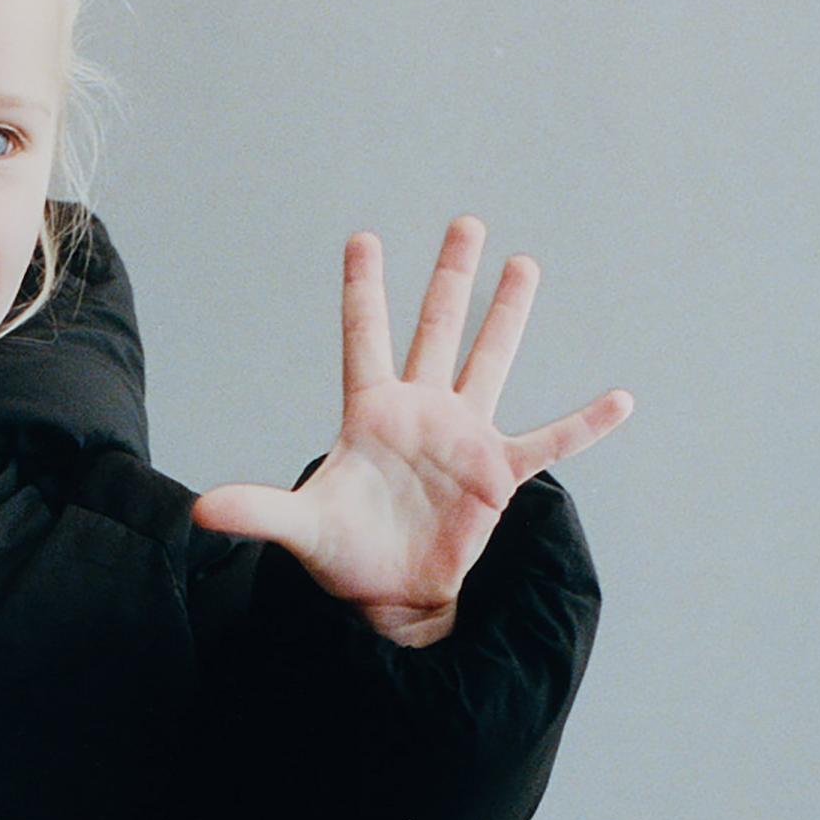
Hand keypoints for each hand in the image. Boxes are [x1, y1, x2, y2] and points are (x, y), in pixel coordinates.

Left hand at [189, 217, 632, 645]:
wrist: (390, 597)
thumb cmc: (345, 555)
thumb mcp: (299, 528)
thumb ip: (256, 509)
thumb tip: (198, 510)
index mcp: (370, 415)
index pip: (364, 339)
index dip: (364, 291)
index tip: (362, 239)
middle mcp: (421, 412)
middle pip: (435, 331)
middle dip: (449, 278)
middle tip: (465, 223)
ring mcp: (462, 437)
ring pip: (489, 361)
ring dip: (506, 315)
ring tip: (523, 264)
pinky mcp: (496, 475)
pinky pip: (548, 443)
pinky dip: (584, 424)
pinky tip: (621, 399)